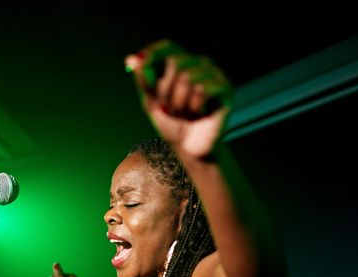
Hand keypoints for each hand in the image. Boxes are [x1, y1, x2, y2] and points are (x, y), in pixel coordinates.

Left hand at [125, 40, 233, 157]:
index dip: (154, 52)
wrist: (188, 149)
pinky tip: (197, 114)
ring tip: (184, 114)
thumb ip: (143, 80)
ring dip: (179, 102)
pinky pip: (203, 88)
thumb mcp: (151, 102)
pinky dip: (194, 105)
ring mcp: (214, 74)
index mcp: (181, 65)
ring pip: (187, 77)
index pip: (168, 47)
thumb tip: (131, 58)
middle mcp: (199, 65)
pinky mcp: (226, 87)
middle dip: (166, 89)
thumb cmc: (170, 124)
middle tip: (170, 108)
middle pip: (176, 61)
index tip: (141, 62)